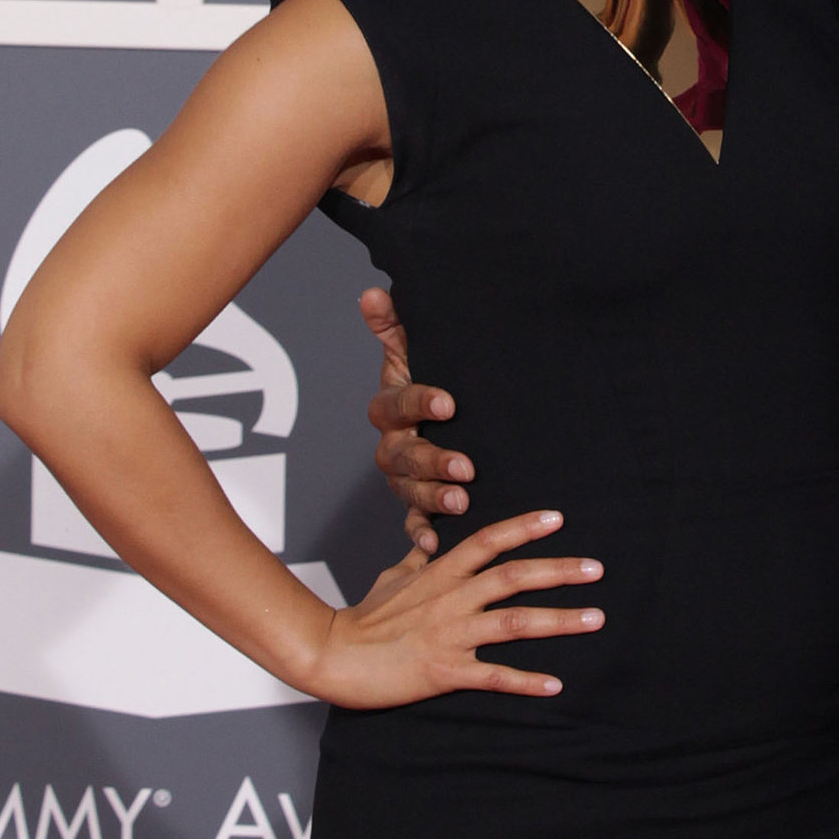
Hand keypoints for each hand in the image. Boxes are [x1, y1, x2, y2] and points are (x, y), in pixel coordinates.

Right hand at [303, 508, 601, 707]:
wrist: (333, 655)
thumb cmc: (361, 618)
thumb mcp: (392, 578)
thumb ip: (418, 559)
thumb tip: (427, 540)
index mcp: (440, 573)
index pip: (488, 541)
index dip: (523, 527)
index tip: (558, 518)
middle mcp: (452, 599)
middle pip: (513, 577)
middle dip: (558, 571)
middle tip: (596, 568)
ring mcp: (451, 635)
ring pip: (514, 623)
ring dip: (559, 620)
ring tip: (595, 618)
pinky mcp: (445, 671)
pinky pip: (494, 676)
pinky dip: (526, 680)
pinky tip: (556, 684)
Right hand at [362, 286, 475, 554]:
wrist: (455, 421)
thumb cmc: (436, 384)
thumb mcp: (419, 353)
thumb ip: (395, 326)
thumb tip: (372, 293)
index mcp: (392, 408)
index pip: (399, 403)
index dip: (421, 402)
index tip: (450, 402)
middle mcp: (393, 446)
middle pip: (404, 455)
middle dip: (434, 460)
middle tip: (465, 467)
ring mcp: (404, 480)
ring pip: (411, 491)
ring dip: (434, 499)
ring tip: (463, 501)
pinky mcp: (418, 508)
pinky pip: (413, 526)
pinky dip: (422, 537)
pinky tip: (436, 545)